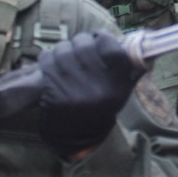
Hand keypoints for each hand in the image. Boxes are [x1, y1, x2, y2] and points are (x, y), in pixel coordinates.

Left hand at [37, 32, 142, 157]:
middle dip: (78, 42)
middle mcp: (98, 87)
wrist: (80, 139)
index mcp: (118, 84)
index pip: (110, 45)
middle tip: (77, 48)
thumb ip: (124, 66)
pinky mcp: (54, 95)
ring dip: (61, 50)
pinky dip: (47, 59)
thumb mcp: (120, 91)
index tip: (96, 39)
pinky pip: (47, 63)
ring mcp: (75, 91)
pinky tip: (51, 65)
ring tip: (63, 57)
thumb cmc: (101, 108)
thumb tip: (130, 39)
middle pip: (83, 44)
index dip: (101, 37)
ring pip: (63, 50)